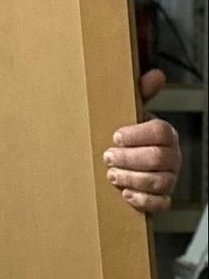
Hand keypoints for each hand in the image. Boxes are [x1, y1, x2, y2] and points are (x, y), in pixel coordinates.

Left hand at [102, 70, 181, 216]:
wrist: (121, 164)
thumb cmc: (126, 138)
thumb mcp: (129, 114)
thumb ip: (140, 95)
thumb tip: (155, 75)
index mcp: (165, 135)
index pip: (161, 132)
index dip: (137, 135)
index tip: (115, 136)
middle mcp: (171, 157)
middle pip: (159, 158)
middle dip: (130, 158)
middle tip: (107, 157)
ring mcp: (168, 179)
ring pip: (159, 181)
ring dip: (132, 178)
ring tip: (112, 175)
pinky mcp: (160, 199)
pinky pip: (161, 204)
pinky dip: (143, 201)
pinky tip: (126, 195)